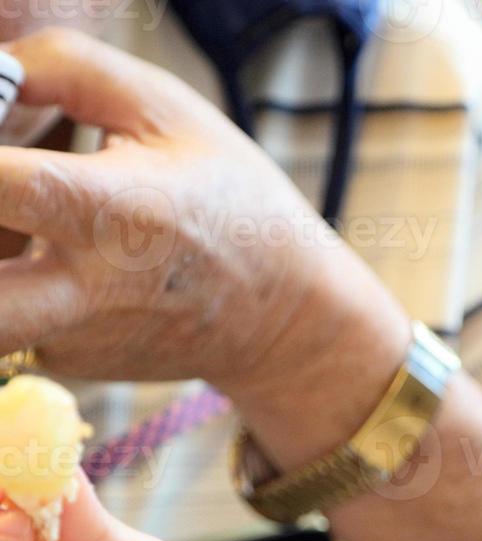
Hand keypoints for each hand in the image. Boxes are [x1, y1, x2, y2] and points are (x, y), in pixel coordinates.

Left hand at [0, 27, 397, 398]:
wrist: (287, 317)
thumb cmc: (230, 202)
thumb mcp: (169, 110)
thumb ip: (64, 69)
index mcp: (115, 213)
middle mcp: (84, 290)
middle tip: (5, 200)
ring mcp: (70, 337)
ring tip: (36, 218)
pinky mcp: (63, 362)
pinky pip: (6, 315)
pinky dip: (13, 276)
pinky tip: (67, 255)